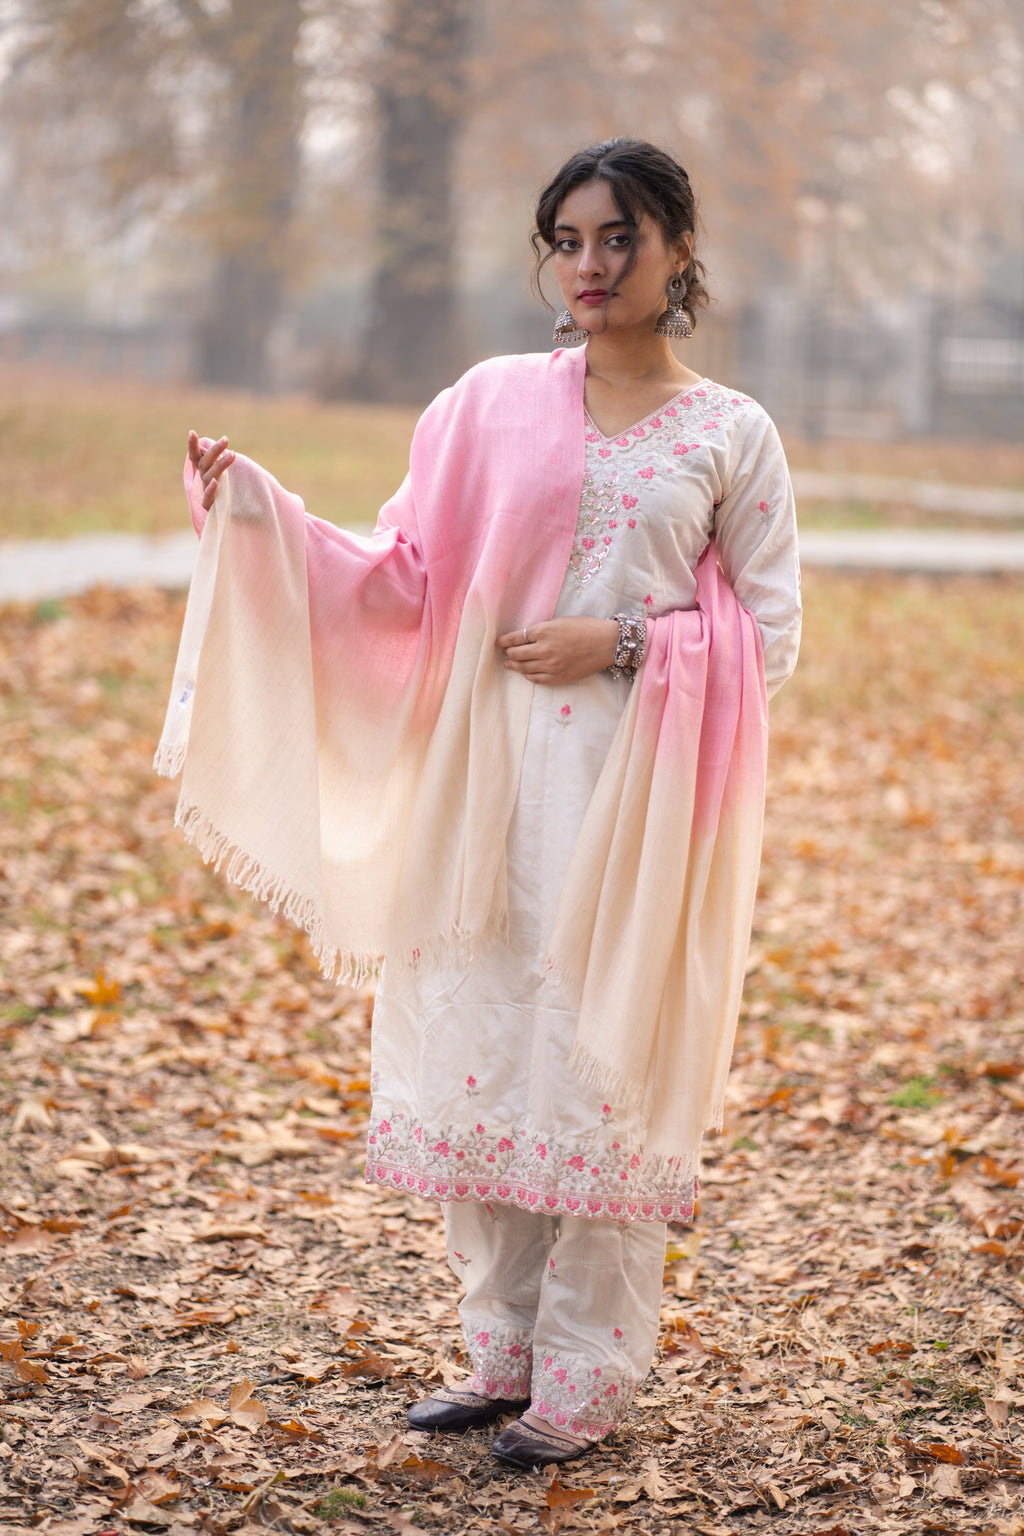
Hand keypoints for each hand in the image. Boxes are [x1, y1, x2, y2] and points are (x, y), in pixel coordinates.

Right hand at [188, 429, 235, 510]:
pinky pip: (208, 498)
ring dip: (221, 465)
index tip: (192, 433)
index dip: (192, 446)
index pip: (195, 456)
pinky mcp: (210, 506)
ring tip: (233, 455)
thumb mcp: (227, 475)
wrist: (231, 517)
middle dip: (215, 451)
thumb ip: (222, 462)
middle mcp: (204, 480)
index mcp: (206, 471)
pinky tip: (215, 482)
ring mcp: (206, 492)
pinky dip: (211, 490)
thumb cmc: (230, 492)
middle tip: (226, 439)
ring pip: (210, 477)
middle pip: (205, 463)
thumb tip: (225, 445)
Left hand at [496, 617, 618, 685]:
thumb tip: (525, 638)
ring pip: (524, 669)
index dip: (504, 641)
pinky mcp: (558, 677)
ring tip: (509, 664)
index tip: (498, 642)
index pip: (516, 638)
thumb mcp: (559, 622)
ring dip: (514, 666)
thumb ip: (541, 630)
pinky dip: (528, 676)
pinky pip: (536, 679)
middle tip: (505, 653)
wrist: (605, 644)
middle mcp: (544, 650)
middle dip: (508, 654)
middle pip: (516, 655)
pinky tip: (526, 673)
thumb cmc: (585, 628)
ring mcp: (551, 666)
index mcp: (544, 632)